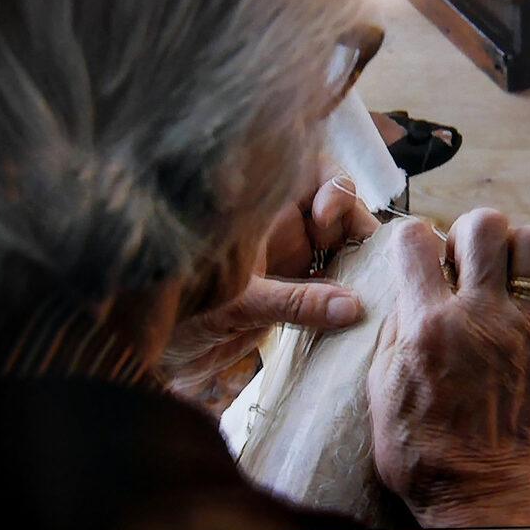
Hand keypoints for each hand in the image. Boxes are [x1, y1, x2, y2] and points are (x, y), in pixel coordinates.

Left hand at [157, 173, 375, 412]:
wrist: (155, 358)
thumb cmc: (175, 314)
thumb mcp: (237, 303)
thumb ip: (294, 302)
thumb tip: (351, 306)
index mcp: (254, 206)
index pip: (309, 171)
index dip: (331, 184)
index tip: (326, 214)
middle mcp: (274, 226)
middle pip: (334, 208)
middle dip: (355, 225)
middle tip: (368, 255)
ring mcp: (284, 259)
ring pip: (336, 247)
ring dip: (357, 263)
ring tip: (374, 285)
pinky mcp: (289, 293)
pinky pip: (328, 287)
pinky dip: (346, 296)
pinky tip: (360, 310)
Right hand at [368, 210, 529, 526]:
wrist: (478, 487)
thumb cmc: (420, 445)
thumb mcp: (381, 383)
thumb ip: (397, 324)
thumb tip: (411, 284)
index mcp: (427, 326)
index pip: (416, 239)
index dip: (413, 242)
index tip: (418, 258)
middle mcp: (480, 318)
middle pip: (483, 224)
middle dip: (467, 234)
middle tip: (464, 262)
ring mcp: (525, 329)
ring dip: (513, 250)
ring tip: (501, 275)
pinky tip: (527, 301)